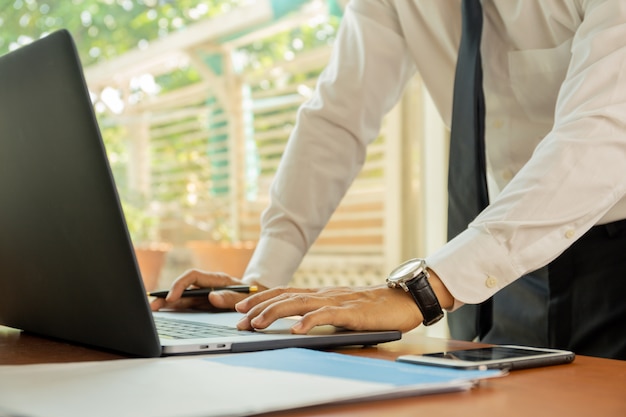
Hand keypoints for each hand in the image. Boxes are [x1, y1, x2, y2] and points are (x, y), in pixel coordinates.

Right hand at [149, 269, 266, 311]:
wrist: (259, 297)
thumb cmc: (252, 295)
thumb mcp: (245, 296)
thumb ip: (230, 297)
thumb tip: (212, 297)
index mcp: (216, 280)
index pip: (192, 277)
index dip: (180, 285)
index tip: (172, 298)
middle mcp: (207, 285)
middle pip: (183, 287)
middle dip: (166, 295)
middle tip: (152, 305)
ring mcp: (204, 294)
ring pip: (182, 297)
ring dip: (167, 303)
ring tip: (153, 310)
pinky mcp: (203, 304)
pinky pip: (187, 305)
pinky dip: (175, 309)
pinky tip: (165, 314)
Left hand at [234, 285, 423, 333]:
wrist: (403, 299)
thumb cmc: (372, 308)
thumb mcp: (341, 309)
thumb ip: (321, 313)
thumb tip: (298, 325)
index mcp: (320, 294)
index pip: (284, 292)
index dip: (260, 298)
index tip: (239, 306)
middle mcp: (323, 294)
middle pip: (284, 296)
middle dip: (258, 307)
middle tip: (238, 319)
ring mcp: (336, 301)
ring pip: (299, 304)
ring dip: (274, 313)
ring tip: (256, 324)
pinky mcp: (351, 312)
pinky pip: (326, 315)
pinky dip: (309, 322)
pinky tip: (296, 330)